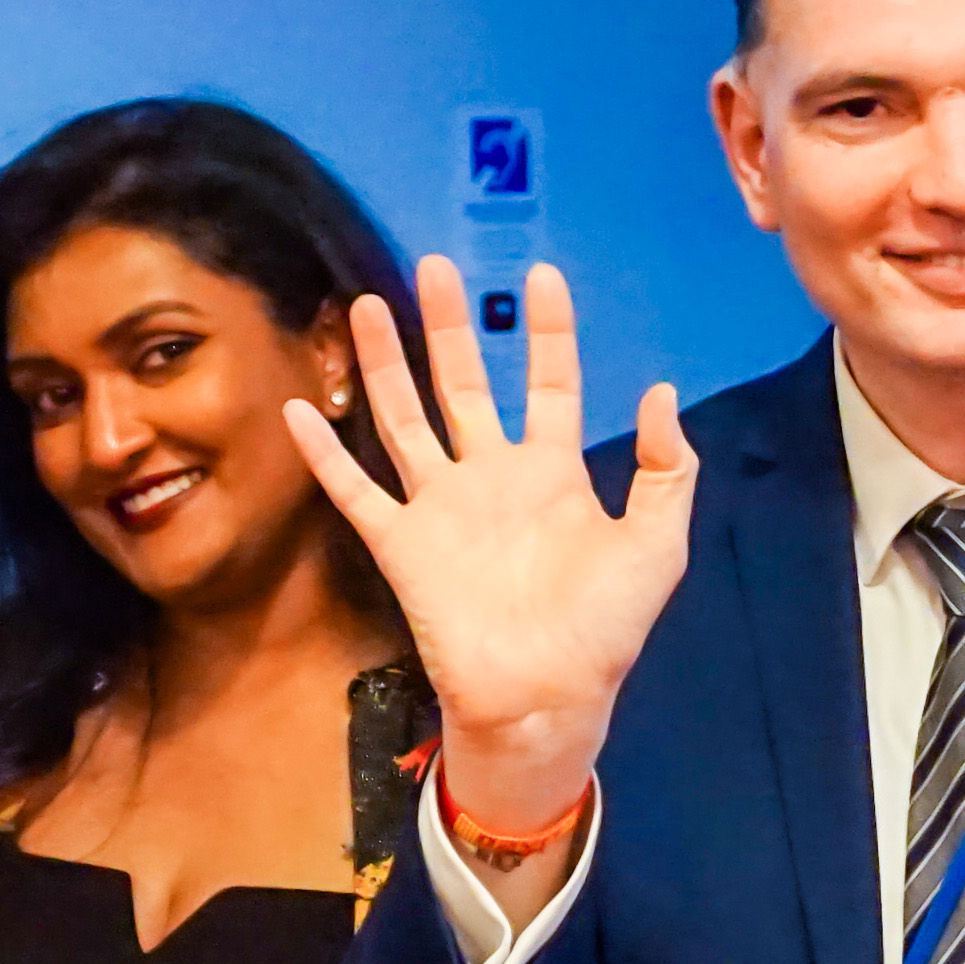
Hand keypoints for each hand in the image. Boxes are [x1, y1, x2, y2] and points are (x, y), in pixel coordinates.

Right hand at [281, 260, 694, 823]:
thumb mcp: (657, 543)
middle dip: (450, 326)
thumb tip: (660, 391)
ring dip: (387, 365)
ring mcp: (442, 508)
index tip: (543, 274)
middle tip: (435, 266)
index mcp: (553, 472)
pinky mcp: (402, 545)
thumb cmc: (605, 628)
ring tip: (371, 304)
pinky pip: (356, 491)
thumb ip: (665, 468)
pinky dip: (326, 453)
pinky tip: (299, 408)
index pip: (549, 384)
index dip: (548, 332)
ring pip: (406, 419)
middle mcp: (492, 477)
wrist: (546, 696)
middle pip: (464, 384)